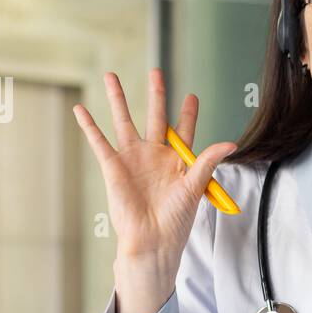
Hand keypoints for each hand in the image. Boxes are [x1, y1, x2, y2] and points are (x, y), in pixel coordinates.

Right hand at [73, 70, 234, 312]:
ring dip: (118, 98)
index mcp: (177, 160)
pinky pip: (99, 141)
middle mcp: (155, 155)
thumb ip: (208, 161)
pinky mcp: (113, 167)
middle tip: (157, 71)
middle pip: (155, 116)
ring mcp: (133, 159)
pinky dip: (89, 125)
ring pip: (124, 120)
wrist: (152, 240)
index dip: (188, 113)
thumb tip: (231, 143)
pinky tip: (80, 108)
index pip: (184, 129)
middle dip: (156, 94)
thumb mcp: (195, 187)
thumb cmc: (176, 219)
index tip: (192, 96)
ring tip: (111, 75)